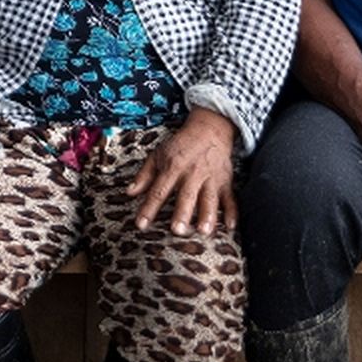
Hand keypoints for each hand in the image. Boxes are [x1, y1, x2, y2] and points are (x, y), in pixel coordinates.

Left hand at [126, 110, 238, 234]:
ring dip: (208, 216)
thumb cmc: (181, 145)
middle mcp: (192, 174)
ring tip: (204, 232)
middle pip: (186, 196)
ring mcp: (211, 179)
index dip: (149, 208)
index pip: (159, 191)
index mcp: (173, 168)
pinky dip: (232, 212)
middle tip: (177, 230)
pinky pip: (230, 199)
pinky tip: (230, 227)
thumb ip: (144, 175)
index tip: (141, 225)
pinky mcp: (225, 182)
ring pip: (210, 199)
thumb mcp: (158, 154)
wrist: (209, 129)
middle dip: (182, 214)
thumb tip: (129, 192)